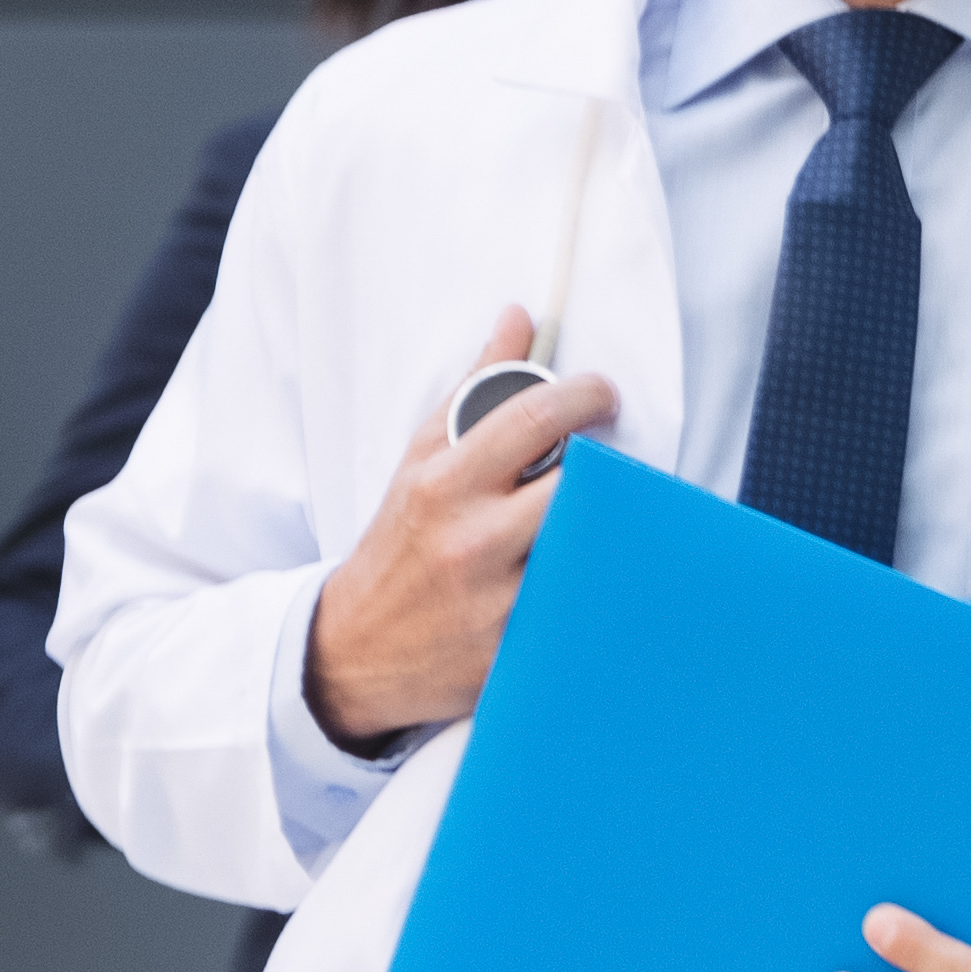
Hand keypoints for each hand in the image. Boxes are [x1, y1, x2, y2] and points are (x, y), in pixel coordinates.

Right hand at [298, 301, 611, 753]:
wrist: (357, 649)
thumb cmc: (400, 542)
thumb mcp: (423, 459)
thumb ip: (474, 389)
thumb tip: (518, 320)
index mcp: (444, 485)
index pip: (533, 419)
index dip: (584, 395)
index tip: (603, 395)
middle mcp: (471, 542)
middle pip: (576, 485)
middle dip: (605, 466)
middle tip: (613, 463)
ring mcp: (497, 603)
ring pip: (587, 548)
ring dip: (606, 526)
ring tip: (603, 518)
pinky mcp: (516, 652)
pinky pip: (579, 607)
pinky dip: (595, 584)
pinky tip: (595, 573)